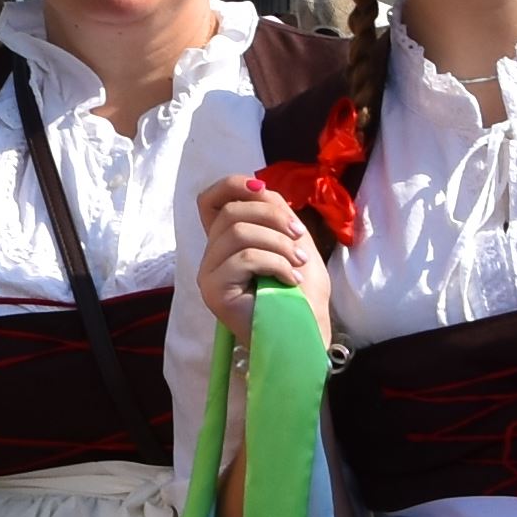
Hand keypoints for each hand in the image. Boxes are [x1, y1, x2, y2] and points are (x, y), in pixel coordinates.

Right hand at [190, 177, 327, 342]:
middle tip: (299, 237)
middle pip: (231, 211)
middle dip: (273, 217)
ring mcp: (210, 274)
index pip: (210, 200)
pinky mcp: (214, 291)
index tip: (264, 190)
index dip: (233, 185)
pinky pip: (243, 258)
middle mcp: (212, 255)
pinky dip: (275, 263)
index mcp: (227, 240)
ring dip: (278, 243)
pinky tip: (289, 279)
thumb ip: (272, 210)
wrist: (306, 331)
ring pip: (238, 232)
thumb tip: (259, 186)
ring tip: (298, 263)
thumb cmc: (301, 291)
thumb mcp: (291, 238)